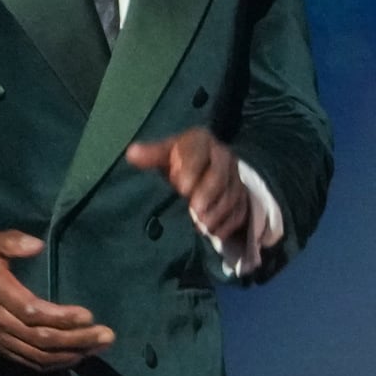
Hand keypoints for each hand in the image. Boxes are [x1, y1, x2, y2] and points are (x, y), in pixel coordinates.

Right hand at [0, 228, 113, 370]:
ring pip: (35, 355)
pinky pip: (26, 361)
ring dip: (70, 355)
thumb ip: (11, 241)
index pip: (31, 312)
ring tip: (99, 348)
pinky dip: (52, 364)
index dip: (60, 318)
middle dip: (76, 339)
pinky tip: (76, 358)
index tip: (88, 315)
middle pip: (38, 339)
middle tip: (107, 336)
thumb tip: (37, 245)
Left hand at [123, 126, 254, 251]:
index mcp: (201, 141)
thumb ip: (151, 155)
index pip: (199, 153)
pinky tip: (216, 233)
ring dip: (218, 212)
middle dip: (208, 194)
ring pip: (232, 194)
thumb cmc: (177, 160)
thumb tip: (132, 154)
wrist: (204, 167)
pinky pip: (240, 209)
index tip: (182, 188)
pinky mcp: (242, 195)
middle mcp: (223, 157)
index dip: (192, 170)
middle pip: (220, 175)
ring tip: (204, 227)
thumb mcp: (164, 154)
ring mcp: (235, 177)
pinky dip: (229, 223)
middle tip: (196, 212)